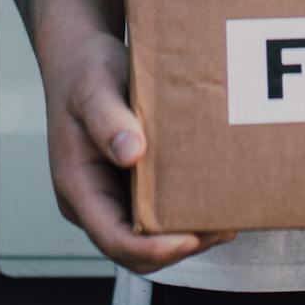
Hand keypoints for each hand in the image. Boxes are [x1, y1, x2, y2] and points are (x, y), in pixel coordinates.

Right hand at [42, 29, 235, 273]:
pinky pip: (156, 213)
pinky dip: (184, 215)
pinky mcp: (130, 184)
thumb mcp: (93, 89)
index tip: (189, 238)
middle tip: (222, 228)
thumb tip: (131, 153)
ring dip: (187, 236)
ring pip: (149, 236)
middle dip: (179, 247)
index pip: (113, 239)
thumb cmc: (84, 71)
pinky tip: (215, 200)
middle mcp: (93, 201)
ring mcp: (111, 195)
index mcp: (77, 187)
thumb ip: (108, 119)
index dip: (152, 249)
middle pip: (136, 249)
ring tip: (227, 220)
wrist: (79, 55)